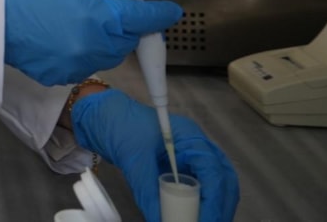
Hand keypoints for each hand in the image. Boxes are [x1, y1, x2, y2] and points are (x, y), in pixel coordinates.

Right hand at [3, 0, 181, 85]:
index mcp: (100, 19)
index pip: (145, 21)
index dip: (161, 14)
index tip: (171, 10)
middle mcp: (95, 49)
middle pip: (130, 39)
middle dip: (131, 23)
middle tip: (114, 4)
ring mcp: (80, 67)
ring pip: (113, 54)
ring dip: (112, 38)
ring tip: (87, 18)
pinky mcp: (65, 77)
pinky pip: (91, 63)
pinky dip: (90, 50)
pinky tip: (69, 34)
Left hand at [71, 89, 239, 221]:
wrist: (102, 116)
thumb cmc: (119, 125)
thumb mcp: (133, 158)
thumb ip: (147, 191)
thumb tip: (158, 221)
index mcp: (190, 136)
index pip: (215, 170)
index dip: (215, 200)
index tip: (207, 221)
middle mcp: (196, 145)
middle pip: (224, 179)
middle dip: (221, 206)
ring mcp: (190, 156)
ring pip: (217, 184)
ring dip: (215, 206)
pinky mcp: (181, 167)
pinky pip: (201, 188)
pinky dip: (202, 204)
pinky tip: (196, 216)